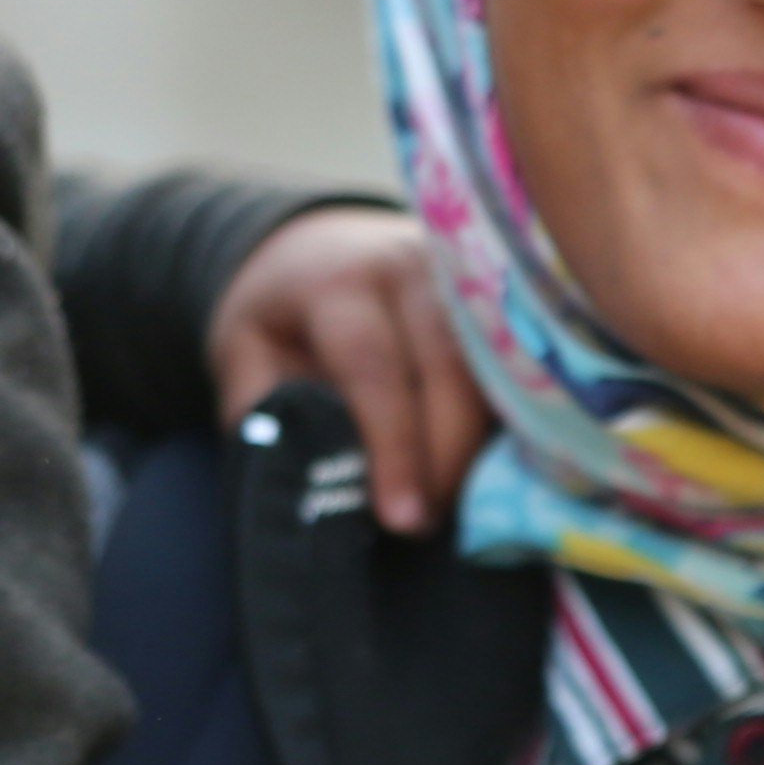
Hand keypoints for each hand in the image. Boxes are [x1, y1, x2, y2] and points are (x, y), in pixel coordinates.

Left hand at [206, 204, 487, 535]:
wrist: (320, 241)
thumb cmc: (282, 313)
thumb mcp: (243, 353)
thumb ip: (269, 414)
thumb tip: (315, 487)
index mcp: (339, 283)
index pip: (373, 365)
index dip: (393, 445)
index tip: (401, 517)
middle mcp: (412, 266)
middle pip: (451, 363)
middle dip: (448, 454)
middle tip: (430, 523)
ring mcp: (468, 276)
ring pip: (499, 365)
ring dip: (485, 443)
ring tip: (460, 505)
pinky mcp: (501, 295)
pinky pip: (520, 363)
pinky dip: (514, 420)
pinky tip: (495, 469)